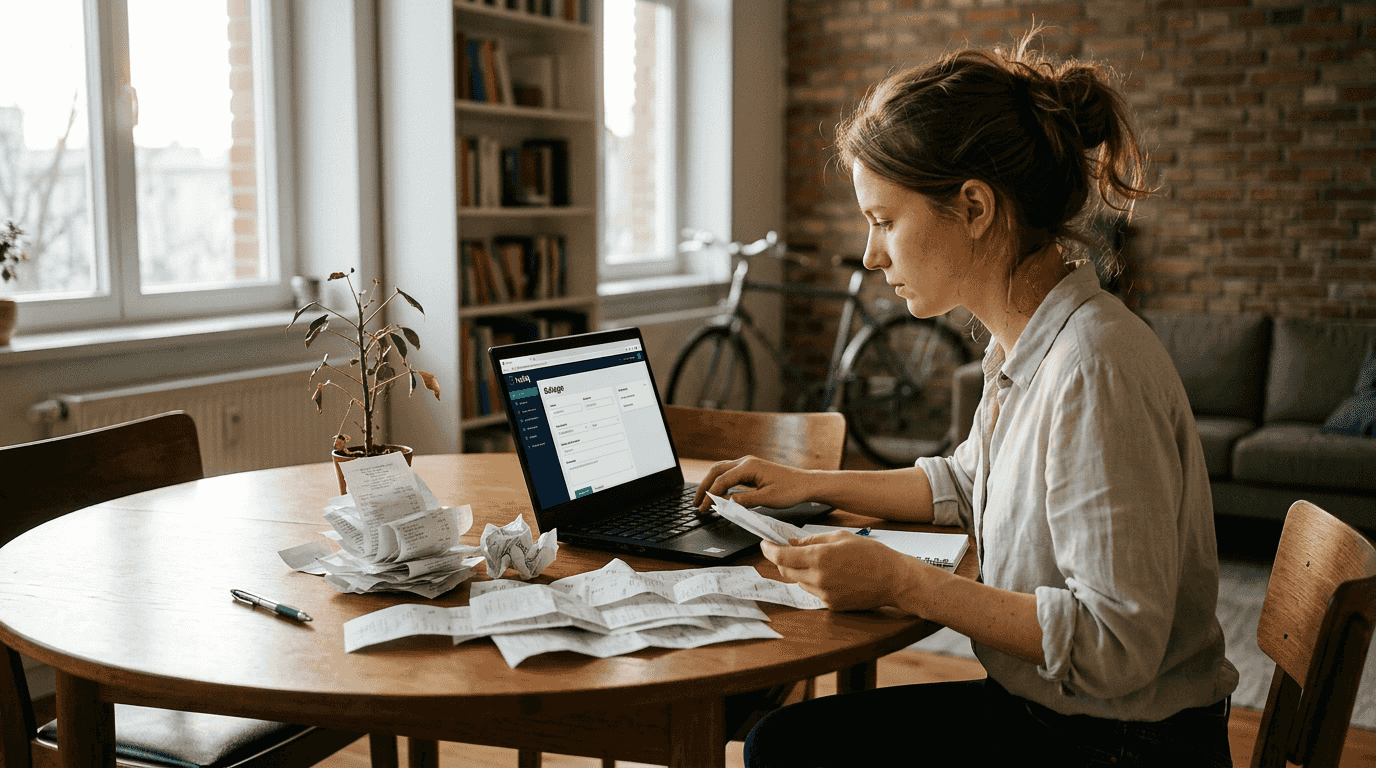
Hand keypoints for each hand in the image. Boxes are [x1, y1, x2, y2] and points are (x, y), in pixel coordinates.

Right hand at [694, 455, 819, 510]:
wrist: (806, 484)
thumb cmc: (791, 490)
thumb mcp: (768, 499)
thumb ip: (746, 500)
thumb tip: (727, 503)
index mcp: (749, 467)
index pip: (722, 481)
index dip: (710, 495)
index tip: (703, 507)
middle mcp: (746, 462)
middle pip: (717, 471)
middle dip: (704, 486)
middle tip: (696, 503)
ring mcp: (748, 465)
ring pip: (722, 471)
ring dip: (711, 484)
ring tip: (703, 499)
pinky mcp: (751, 471)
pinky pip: (730, 475)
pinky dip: (721, 483)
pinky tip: (718, 494)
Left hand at [761, 530, 926, 611]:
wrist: (894, 580)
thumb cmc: (871, 555)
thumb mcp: (840, 537)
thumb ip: (812, 540)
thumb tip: (792, 542)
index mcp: (820, 557)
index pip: (782, 557)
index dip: (768, 550)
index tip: (764, 545)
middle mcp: (819, 578)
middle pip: (785, 571)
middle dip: (782, 560)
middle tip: (786, 550)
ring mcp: (824, 594)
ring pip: (798, 582)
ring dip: (799, 571)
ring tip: (819, 562)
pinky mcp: (831, 605)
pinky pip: (812, 592)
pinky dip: (813, 582)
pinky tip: (831, 574)